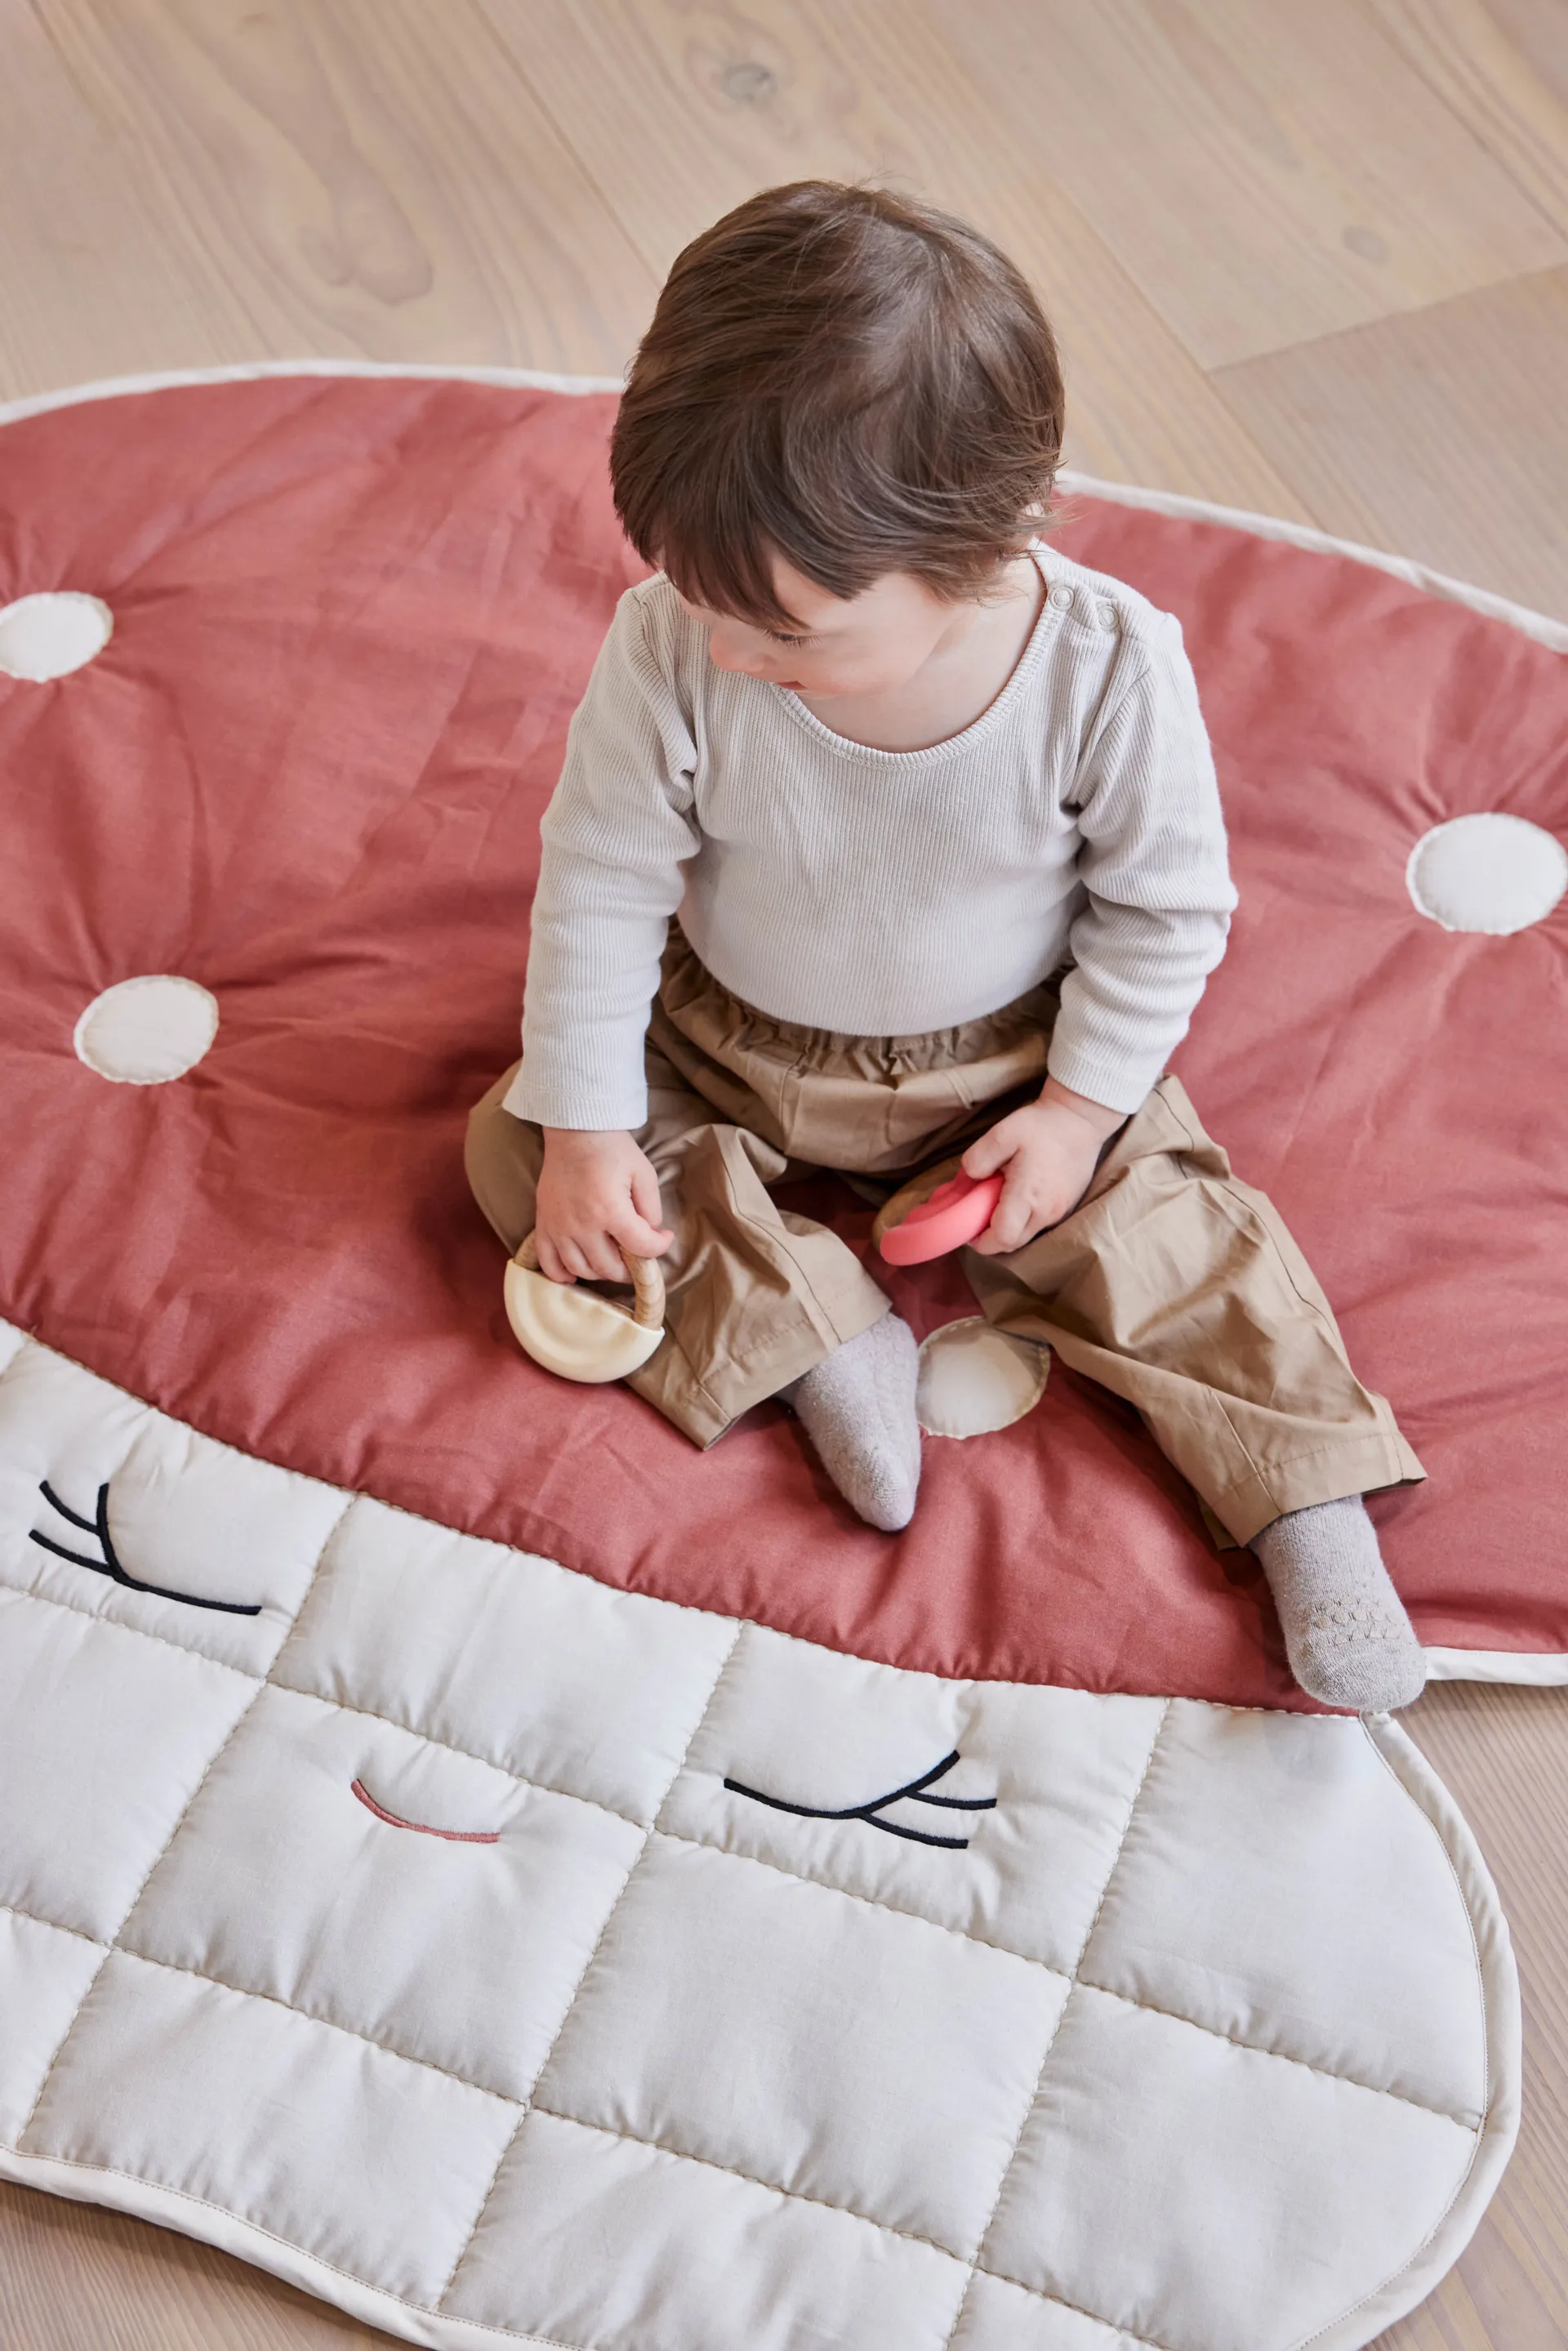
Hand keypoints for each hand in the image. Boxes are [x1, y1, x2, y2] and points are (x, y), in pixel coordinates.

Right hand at [533, 1128, 673, 1283]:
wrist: (575, 1130)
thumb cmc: (612, 1149)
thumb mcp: (644, 1173)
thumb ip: (651, 1208)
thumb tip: (651, 1234)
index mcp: (610, 1210)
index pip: (641, 1247)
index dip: (659, 1247)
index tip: (664, 1238)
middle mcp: (582, 1224)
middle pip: (610, 1267)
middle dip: (630, 1268)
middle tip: (638, 1256)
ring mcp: (559, 1226)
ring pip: (581, 1269)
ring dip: (601, 1272)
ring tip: (613, 1261)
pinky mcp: (543, 1222)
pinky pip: (549, 1262)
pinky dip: (562, 1274)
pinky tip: (575, 1275)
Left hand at [962, 1080, 1125, 1254]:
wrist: (1080, 1120)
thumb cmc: (1042, 1126)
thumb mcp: (1002, 1133)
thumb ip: (978, 1158)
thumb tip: (968, 1179)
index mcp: (1028, 1195)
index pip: (1002, 1238)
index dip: (981, 1240)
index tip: (969, 1226)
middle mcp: (1046, 1211)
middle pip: (1012, 1244)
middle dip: (991, 1238)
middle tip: (978, 1216)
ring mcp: (1059, 1212)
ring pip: (1026, 1236)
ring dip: (1007, 1229)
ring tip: (997, 1203)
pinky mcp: (1066, 1207)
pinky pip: (1039, 1225)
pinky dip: (1023, 1220)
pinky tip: (1017, 1198)